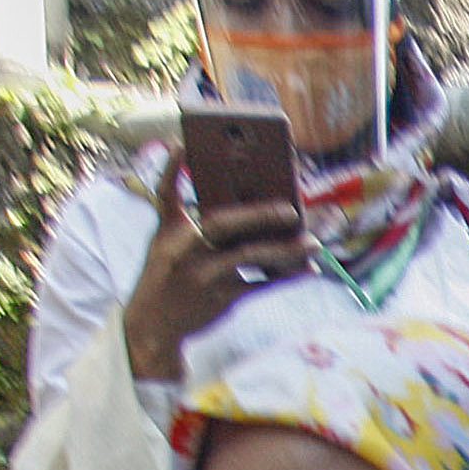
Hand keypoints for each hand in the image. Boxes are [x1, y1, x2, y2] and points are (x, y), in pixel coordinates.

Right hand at [120, 157, 306, 381]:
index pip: (165, 194)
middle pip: (222, 224)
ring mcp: (203, 276)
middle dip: (258, 214)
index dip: (170, 169)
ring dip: (285, 250)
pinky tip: (308, 269)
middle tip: (292, 209)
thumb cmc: (167, 274)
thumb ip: (188, 218)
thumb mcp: (165, 242)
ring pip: (249, 256)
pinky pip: (260, 285)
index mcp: (170, 232)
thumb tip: (235, 197)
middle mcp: (184, 250)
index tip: (181, 145)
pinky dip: (286, 277)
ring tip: (314, 242)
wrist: (154, 324)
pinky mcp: (221, 299)